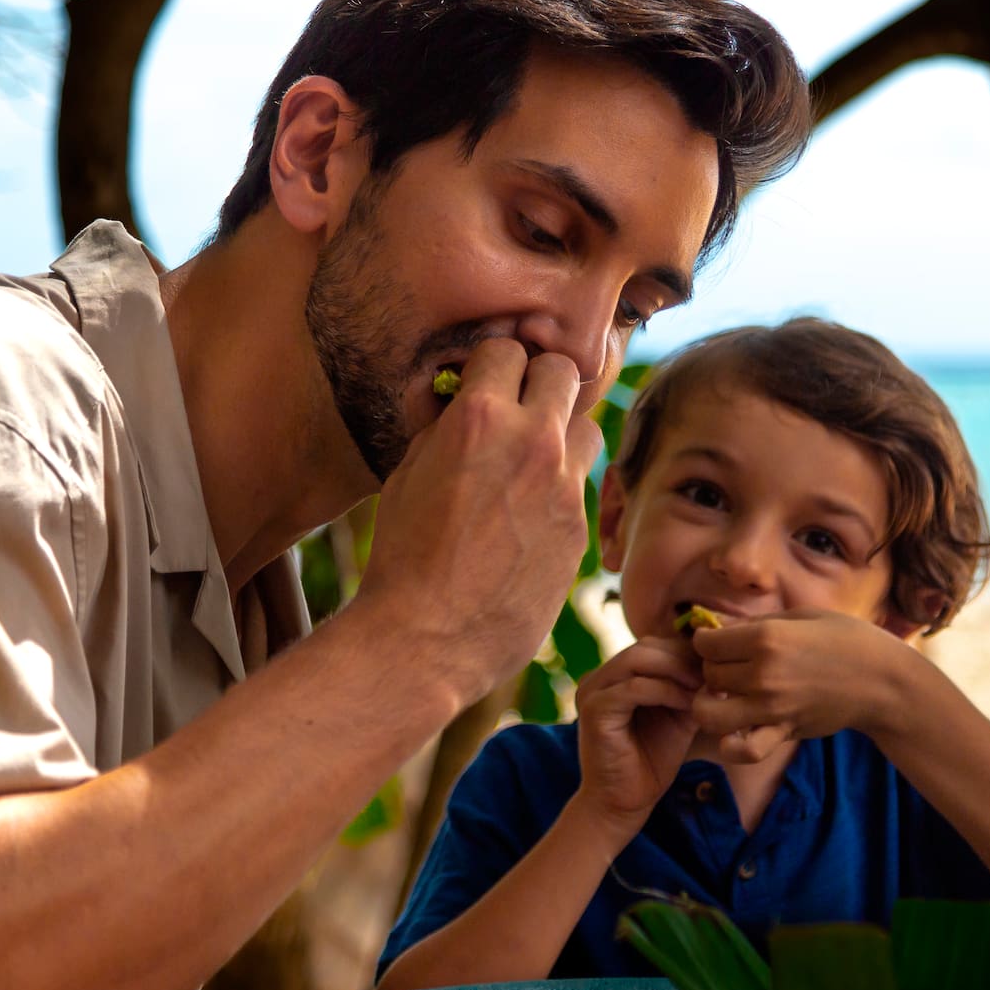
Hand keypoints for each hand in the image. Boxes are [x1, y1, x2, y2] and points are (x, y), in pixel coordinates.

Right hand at [359, 340, 601, 708]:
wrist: (427, 640)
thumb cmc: (402, 557)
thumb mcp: (406, 474)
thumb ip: (443, 429)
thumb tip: (457, 402)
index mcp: (480, 418)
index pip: (508, 349)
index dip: (493, 365)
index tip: (485, 385)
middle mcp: (532, 441)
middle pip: (564, 371)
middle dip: (540, 382)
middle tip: (518, 409)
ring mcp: (564, 486)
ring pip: (587, 425)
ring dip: (562, 434)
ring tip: (531, 462)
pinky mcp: (580, 528)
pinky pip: (581, 484)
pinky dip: (561, 487)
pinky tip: (531, 515)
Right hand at [574, 637, 702, 833]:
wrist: (624, 803)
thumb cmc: (651, 761)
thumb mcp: (678, 716)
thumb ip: (691, 689)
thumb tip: (721, 665)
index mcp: (616, 676)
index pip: (653, 645)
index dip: (686, 651)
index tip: (718, 666)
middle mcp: (600, 677)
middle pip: (646, 646)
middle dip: (683, 658)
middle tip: (715, 674)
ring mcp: (592, 690)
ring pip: (638, 659)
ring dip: (677, 671)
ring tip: (704, 687)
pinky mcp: (594, 709)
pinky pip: (634, 687)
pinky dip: (666, 691)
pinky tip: (689, 703)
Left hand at [688, 611, 913, 762]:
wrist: (883, 681)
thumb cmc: (846, 639)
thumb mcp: (800, 616)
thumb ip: (755, 623)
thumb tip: (715, 625)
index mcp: (766, 638)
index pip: (705, 642)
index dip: (706, 639)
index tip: (718, 639)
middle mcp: (763, 674)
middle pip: (708, 674)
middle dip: (713, 667)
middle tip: (731, 665)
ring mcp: (771, 708)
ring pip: (709, 713)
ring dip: (710, 704)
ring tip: (726, 695)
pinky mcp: (783, 732)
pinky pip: (743, 750)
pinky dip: (731, 745)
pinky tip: (735, 731)